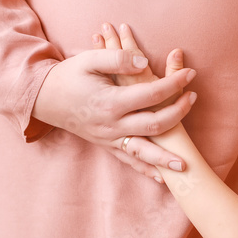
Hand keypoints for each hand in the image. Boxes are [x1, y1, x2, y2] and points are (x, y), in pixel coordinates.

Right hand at [31, 33, 197, 181]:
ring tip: (186, 165)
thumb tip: (145, 61)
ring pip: (143, 152)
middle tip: (194, 98)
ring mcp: (109, 138)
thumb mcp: (89, 60)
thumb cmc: (68, 76)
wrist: (43, 98)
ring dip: (165, 158)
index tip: (190, 74)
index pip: (152, 94)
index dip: (174, 83)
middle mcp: (111, 124)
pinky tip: (162, 178)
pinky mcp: (106, 145)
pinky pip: (128, 161)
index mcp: (110, 102)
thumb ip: (118, 59)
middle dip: (179, 113)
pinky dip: (146, 170)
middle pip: (154, 124)